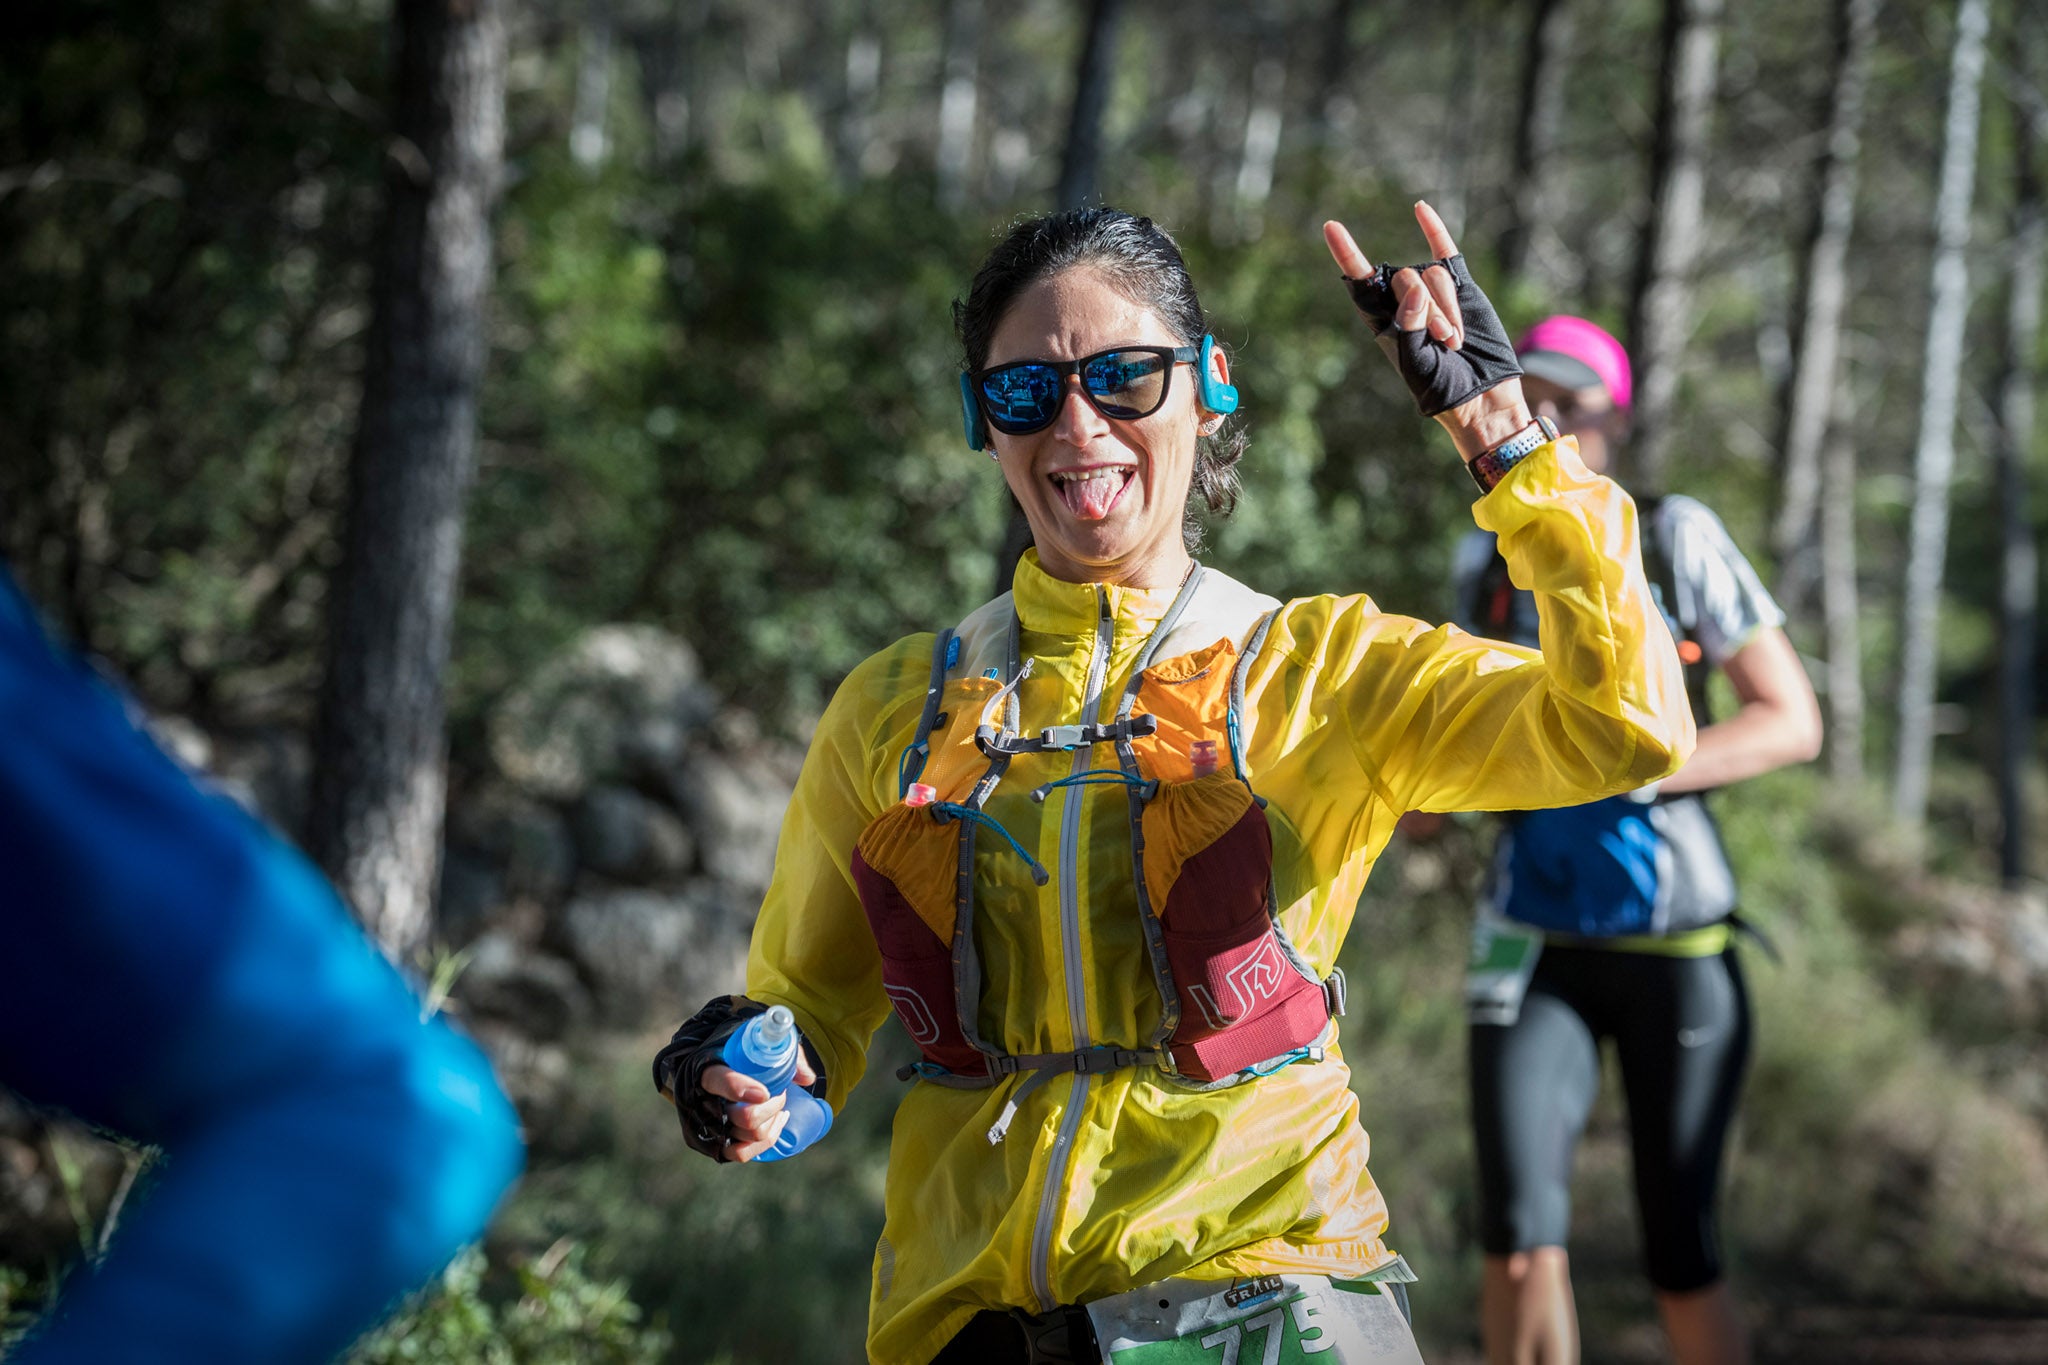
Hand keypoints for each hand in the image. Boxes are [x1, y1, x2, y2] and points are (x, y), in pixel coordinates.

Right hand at [698, 1052, 820, 1162]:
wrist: (716, 1068)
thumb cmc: (740, 1056)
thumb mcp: (759, 1045)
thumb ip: (783, 1054)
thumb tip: (807, 1078)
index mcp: (709, 1071)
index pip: (720, 1081)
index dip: (740, 1088)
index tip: (764, 1093)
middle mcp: (705, 1102)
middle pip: (745, 1117)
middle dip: (772, 1107)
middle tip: (780, 1094)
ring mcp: (711, 1127)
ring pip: (750, 1135)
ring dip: (773, 1122)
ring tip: (779, 1108)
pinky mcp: (718, 1144)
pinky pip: (742, 1153)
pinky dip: (766, 1140)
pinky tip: (776, 1123)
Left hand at [1323, 202, 1533, 461]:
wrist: (1481, 396)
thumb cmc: (1441, 388)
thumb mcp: (1417, 363)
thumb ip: (1411, 326)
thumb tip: (1413, 287)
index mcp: (1383, 321)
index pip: (1360, 282)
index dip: (1347, 254)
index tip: (1331, 226)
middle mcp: (1403, 302)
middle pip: (1404, 279)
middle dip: (1427, 309)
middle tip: (1443, 341)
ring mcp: (1432, 293)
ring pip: (1432, 274)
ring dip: (1447, 308)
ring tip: (1454, 340)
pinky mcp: (1461, 288)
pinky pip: (1444, 252)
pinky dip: (1433, 230)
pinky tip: (1419, 209)